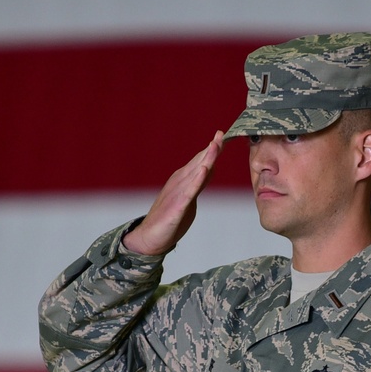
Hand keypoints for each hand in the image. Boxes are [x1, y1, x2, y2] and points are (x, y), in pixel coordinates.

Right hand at [123, 131, 224, 256]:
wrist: (149, 237)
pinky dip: (196, 180)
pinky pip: (189, 192)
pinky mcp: (177, 207)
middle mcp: (180, 183)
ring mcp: (178, 194)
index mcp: (183, 180)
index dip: (212, 149)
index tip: (221, 135)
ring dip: (205, 159)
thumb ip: (198, 184)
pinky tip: (203, 170)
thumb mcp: (188, 198)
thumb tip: (209, 171)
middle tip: (220, 134)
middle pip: (199, 163)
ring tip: (215, 145)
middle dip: (211, 149)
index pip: (200, 161)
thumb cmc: (169, 219)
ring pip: (195, 173)